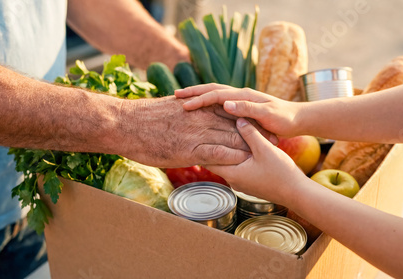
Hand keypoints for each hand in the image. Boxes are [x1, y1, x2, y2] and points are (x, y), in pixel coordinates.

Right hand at [115, 96, 273, 167]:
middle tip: (275, 139)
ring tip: (269, 153)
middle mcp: (202, 118)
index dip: (248, 118)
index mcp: (199, 107)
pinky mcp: (190, 149)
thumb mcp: (170, 108)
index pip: (230, 111)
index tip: (264, 123)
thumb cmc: (144, 119)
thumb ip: (186, 110)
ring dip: (251, 146)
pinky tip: (246, 163)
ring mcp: (197, 133)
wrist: (126, 124)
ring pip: (232, 138)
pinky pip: (217, 153)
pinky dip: (233, 158)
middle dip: (257, 132)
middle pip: (237, 124)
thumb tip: (191, 111)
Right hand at [175, 83, 302, 137]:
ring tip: (182, 101)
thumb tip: (226, 103)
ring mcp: (240, 100)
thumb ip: (248, 109)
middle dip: (193, 92)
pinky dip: (207, 105)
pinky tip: (200, 111)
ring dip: (198, 96)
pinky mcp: (241, 108)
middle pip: (211, 90)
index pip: (216, 94)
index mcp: (244, 95)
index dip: (199, 99)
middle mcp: (240, 95)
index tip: (184, 105)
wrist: (297, 119)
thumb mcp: (268, 115)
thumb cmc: (284, 118)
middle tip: (175, 96)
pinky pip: (219, 104)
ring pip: (214, 96)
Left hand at [205, 118, 306, 205]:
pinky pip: (238, 168)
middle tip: (208, 130)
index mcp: (232, 174)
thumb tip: (237, 118)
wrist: (297, 193)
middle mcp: (233, 181)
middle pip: (217, 161)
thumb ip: (250, 133)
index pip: (208, 159)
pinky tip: (242, 147)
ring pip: (229, 164)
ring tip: (223, 135)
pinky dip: (237, 158)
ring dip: (227, 152)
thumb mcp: (264, 149)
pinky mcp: (250, 184)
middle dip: (214, 146)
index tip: (199, 132)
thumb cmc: (281, 173)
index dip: (203, 145)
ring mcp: (242, 184)